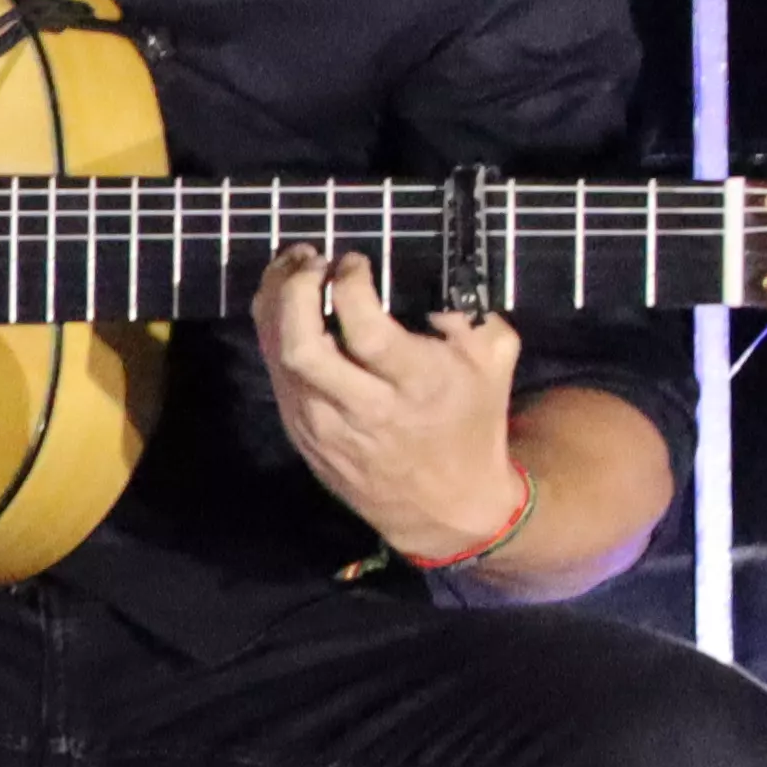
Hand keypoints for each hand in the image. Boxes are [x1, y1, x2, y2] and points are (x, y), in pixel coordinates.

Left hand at [252, 246, 529, 561]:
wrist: (444, 506)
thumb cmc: (473, 422)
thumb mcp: (493, 361)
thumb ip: (466, 314)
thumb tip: (421, 274)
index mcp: (417, 386)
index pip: (365, 330)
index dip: (349, 286)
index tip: (354, 262)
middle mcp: (363, 408)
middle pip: (304, 347)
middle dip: (296, 291)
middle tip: (312, 260)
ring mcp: (323, 425)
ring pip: (279, 356)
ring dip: (276, 302)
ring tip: (294, 268)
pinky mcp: (300, 433)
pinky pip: (274, 371)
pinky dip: (272, 329)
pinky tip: (285, 303)